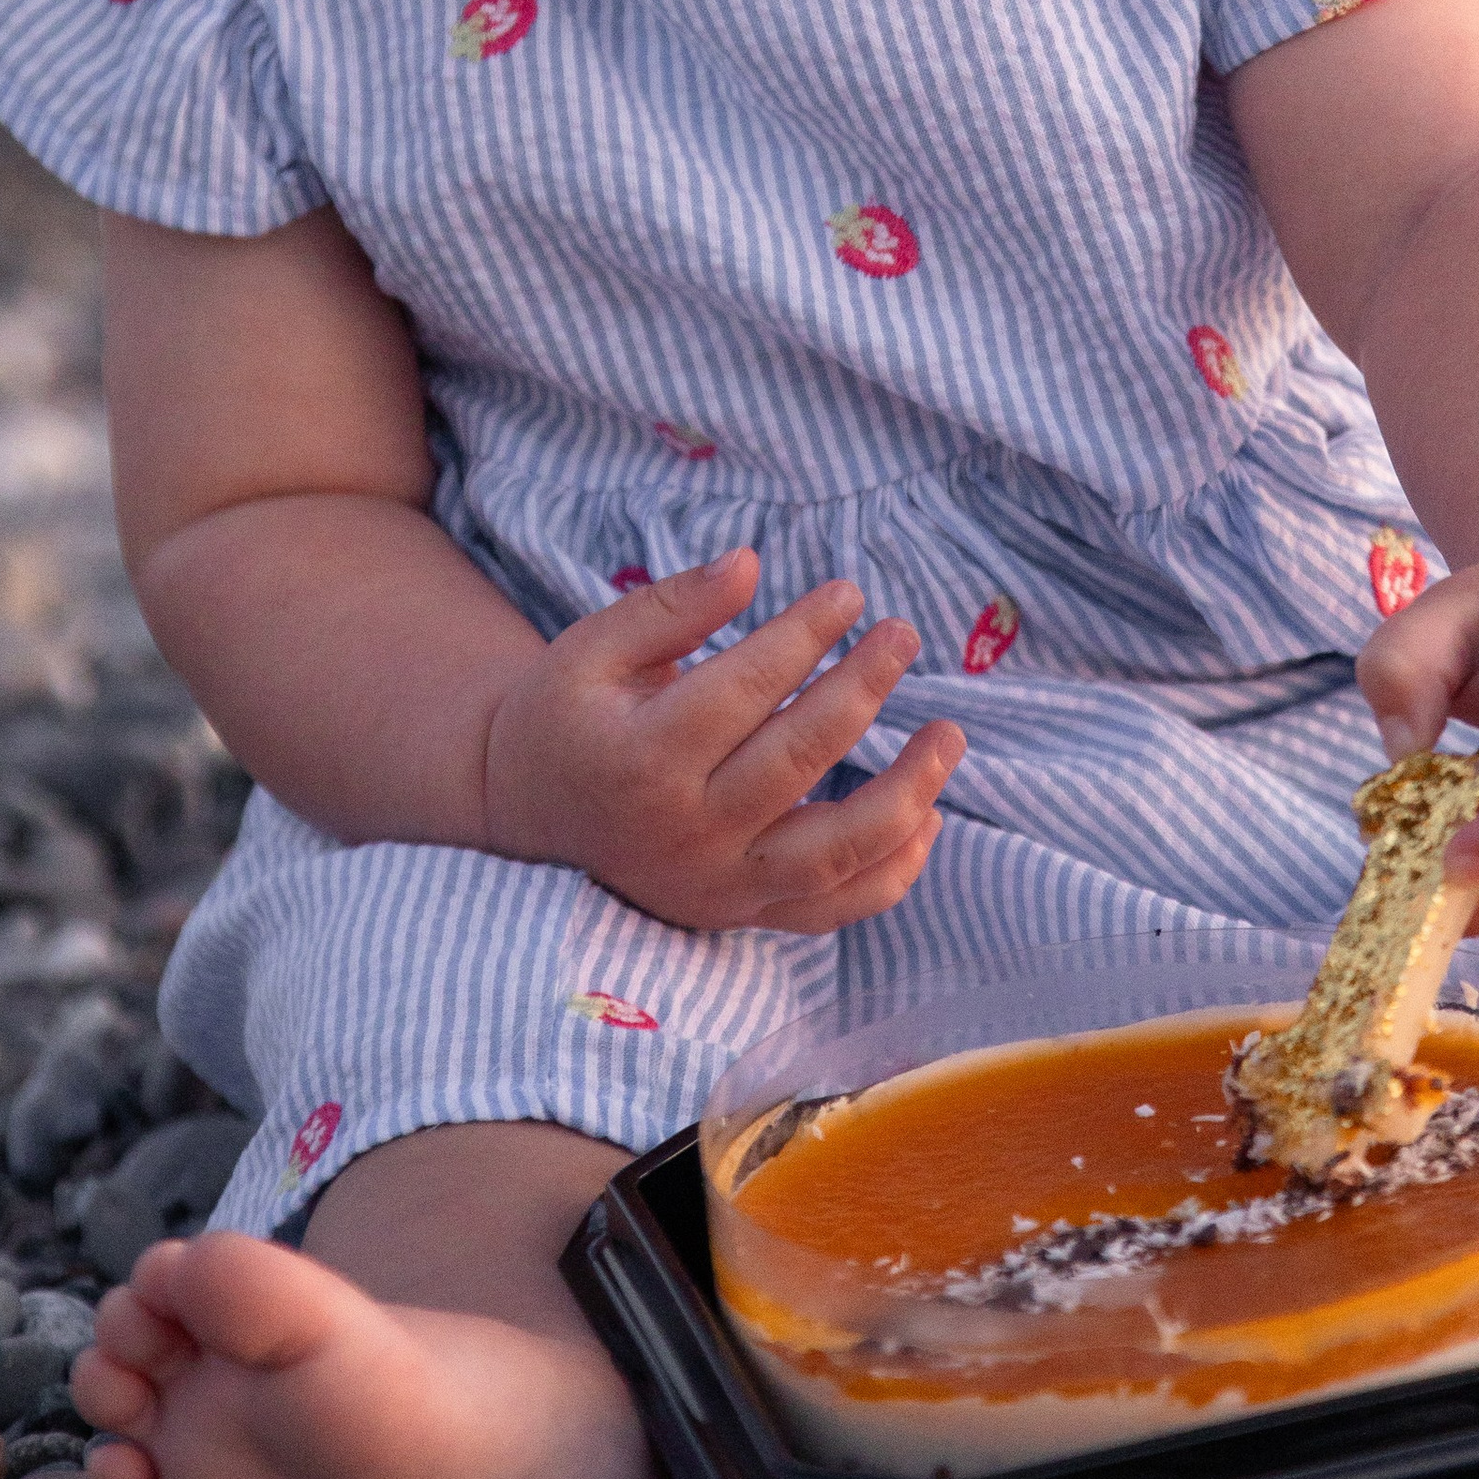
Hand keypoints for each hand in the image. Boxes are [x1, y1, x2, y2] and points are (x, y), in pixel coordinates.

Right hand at [482, 548, 961, 932]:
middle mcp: (683, 832)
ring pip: (832, 852)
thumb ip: (671, 607)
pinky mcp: (740, 915)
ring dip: (906, 794)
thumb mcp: (592, 648)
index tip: (849, 593)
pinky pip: (832, 910)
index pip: (746, 688)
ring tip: (950, 735)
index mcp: (641, 758)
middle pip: (797, 758)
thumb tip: (751, 563)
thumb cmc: (568, 715)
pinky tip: (930, 818)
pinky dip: (891, 874)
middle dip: (863, 688)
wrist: (529, 814)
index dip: (806, 634)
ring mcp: (717, 884)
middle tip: (903, 633)